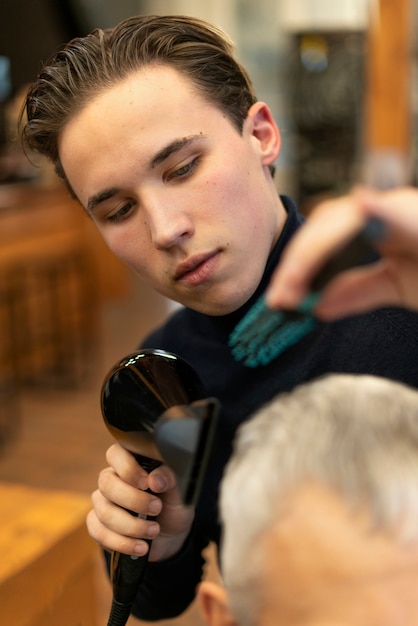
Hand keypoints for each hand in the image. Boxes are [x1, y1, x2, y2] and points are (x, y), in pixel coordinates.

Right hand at [86, 443, 194, 559]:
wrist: (170, 537)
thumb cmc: (173, 506)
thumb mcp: (180, 492)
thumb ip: (170, 480)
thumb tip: (156, 479)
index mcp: (131, 463)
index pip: (115, 454)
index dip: (128, 468)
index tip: (147, 483)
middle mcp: (112, 479)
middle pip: (107, 483)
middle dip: (133, 500)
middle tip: (156, 508)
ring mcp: (102, 502)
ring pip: (104, 511)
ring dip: (132, 525)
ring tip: (154, 531)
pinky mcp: (98, 525)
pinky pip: (99, 532)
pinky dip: (122, 543)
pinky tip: (141, 547)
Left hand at [266, 186, 417, 317]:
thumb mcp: (395, 287)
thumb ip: (357, 291)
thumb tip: (316, 307)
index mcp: (373, 224)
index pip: (320, 236)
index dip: (295, 264)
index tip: (277, 298)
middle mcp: (381, 209)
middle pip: (323, 224)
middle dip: (295, 262)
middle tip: (278, 299)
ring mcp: (398, 206)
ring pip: (344, 217)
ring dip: (314, 251)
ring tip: (293, 283)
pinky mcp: (417, 212)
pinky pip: (391, 207)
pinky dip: (375, 208)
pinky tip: (362, 206)